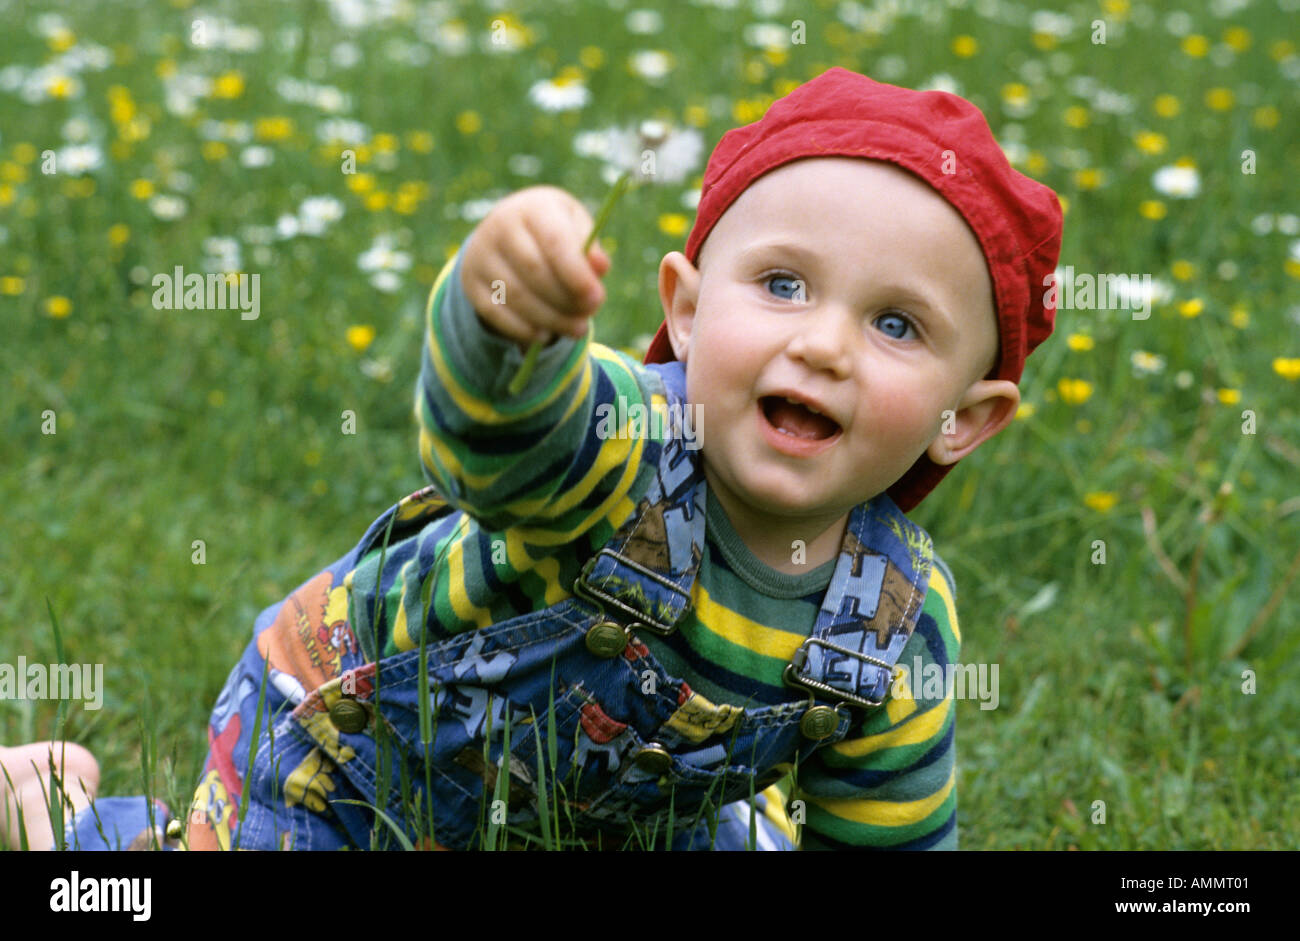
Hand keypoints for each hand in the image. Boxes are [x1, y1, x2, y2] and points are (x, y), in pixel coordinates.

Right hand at [459, 186, 610, 348]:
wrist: (507, 230)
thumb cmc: (554, 230)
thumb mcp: (576, 229)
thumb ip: (590, 249)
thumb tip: (600, 267)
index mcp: (533, 208)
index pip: (554, 241)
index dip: (576, 273)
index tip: (596, 298)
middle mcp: (500, 226)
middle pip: (534, 271)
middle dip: (566, 300)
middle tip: (588, 316)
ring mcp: (481, 255)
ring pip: (516, 296)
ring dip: (550, 319)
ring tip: (577, 329)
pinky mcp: (470, 281)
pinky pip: (495, 313)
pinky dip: (523, 329)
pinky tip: (545, 334)